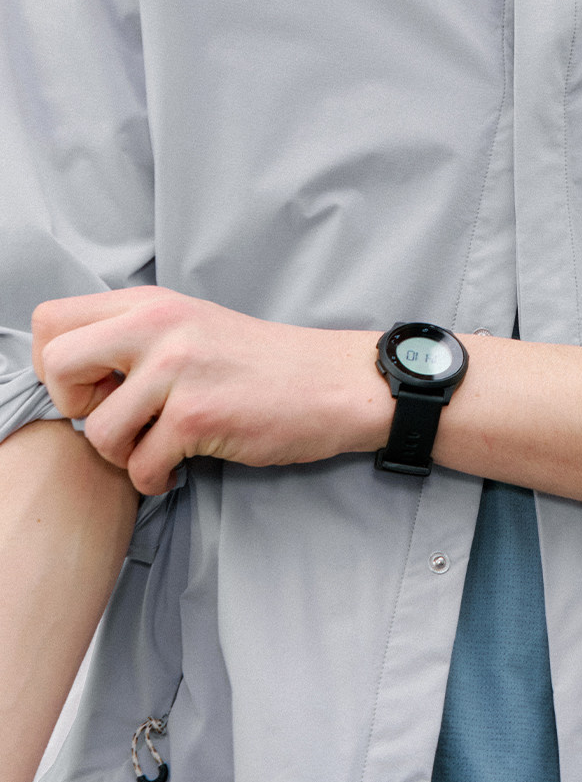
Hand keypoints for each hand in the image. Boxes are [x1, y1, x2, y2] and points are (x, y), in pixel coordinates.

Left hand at [31, 288, 391, 494]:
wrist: (331, 383)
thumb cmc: (258, 364)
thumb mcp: (189, 327)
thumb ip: (132, 338)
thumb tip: (71, 377)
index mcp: (151, 302)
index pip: (52, 319)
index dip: (57, 364)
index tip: (96, 386)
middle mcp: (158, 325)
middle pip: (57, 365)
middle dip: (76, 407)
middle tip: (119, 417)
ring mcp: (177, 369)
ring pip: (96, 432)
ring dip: (123, 455)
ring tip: (159, 446)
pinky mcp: (197, 415)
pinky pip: (139, 468)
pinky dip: (157, 479)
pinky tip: (183, 465)